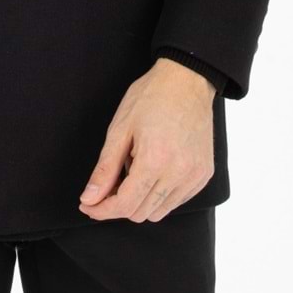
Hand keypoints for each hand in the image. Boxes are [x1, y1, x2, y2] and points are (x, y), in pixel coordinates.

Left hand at [77, 58, 215, 222]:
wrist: (187, 80)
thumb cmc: (152, 97)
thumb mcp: (120, 128)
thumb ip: (105, 168)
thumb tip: (90, 198)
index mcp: (155, 160)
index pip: (125, 205)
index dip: (102, 209)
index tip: (88, 205)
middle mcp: (179, 173)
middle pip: (140, 212)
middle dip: (119, 203)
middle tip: (110, 180)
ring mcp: (194, 176)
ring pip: (158, 212)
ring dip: (140, 200)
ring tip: (137, 167)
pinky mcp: (203, 175)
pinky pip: (176, 201)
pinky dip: (160, 195)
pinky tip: (154, 170)